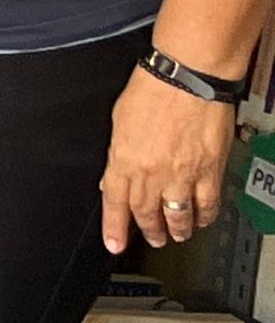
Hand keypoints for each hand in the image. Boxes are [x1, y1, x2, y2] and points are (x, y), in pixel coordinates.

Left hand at [103, 68, 244, 254]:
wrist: (187, 77)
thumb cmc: (152, 90)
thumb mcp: (120, 121)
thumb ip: (118, 153)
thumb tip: (113, 176)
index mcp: (124, 159)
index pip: (114, 202)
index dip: (114, 227)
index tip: (114, 244)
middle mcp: (152, 172)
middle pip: (147, 212)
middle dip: (148, 231)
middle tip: (152, 239)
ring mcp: (182, 174)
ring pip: (178, 215)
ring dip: (177, 229)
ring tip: (177, 235)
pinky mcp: (209, 171)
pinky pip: (207, 204)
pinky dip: (205, 216)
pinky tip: (203, 220)